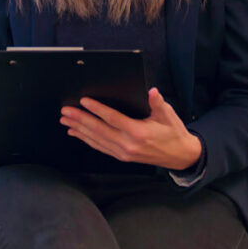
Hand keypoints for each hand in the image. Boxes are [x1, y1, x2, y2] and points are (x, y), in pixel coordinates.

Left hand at [60, 88, 201, 170]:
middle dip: (80, 119)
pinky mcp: (122, 157)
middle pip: (99, 130)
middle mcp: (128, 144)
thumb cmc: (174, 132)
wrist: (181, 156)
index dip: (96, 109)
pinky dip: (86, 140)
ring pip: (96, 140)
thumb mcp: (168, 115)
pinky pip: (100, 147)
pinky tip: (76, 133)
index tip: (83, 101)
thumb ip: (157, 103)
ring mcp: (124, 153)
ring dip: (79, 129)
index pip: (112, 119)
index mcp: (139, 132)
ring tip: (65, 121)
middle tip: (65, 111)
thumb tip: (152, 91)